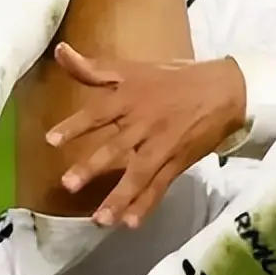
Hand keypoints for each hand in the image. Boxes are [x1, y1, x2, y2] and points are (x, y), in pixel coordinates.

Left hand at [47, 43, 246, 226]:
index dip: (76, 125)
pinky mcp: (177, 162)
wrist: (224, 90)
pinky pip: (160, 186)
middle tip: (68, 185)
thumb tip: (60, 51)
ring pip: (138, 173)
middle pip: (116, 147)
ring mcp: (162, 145)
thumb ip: (93, 68)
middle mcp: (143, 123)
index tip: (51, 141)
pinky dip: (146, 204)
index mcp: (129, 98)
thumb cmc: (173, 79)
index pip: (98, 113)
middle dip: (93, 166)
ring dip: (120, 196)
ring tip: (100, 219)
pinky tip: (131, 223)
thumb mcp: (132, 69)